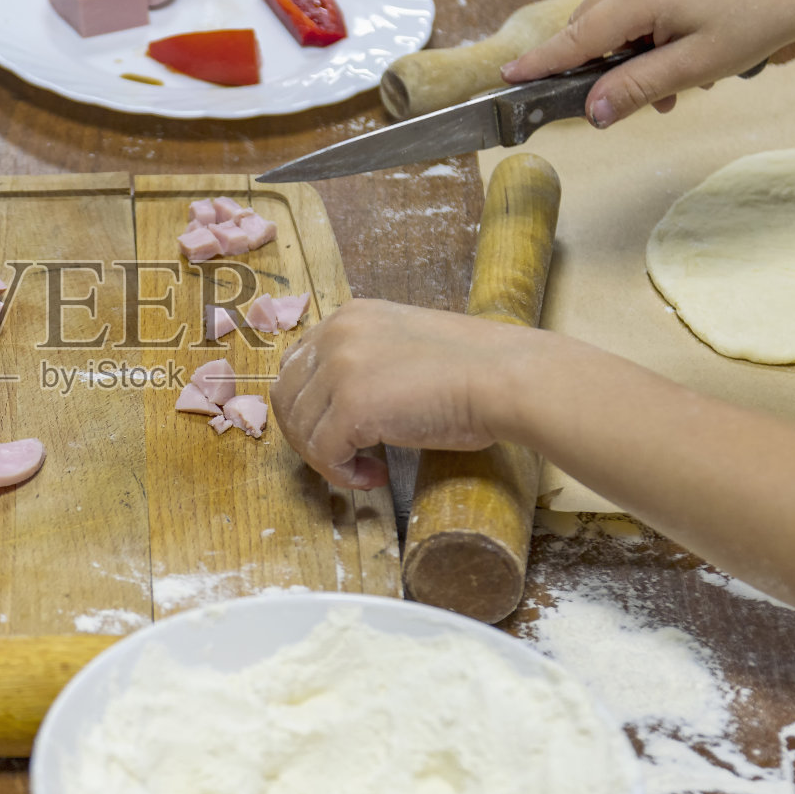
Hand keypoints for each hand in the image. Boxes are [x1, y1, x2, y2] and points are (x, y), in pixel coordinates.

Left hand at [272, 300, 540, 488]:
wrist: (508, 378)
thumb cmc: (475, 371)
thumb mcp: (404, 347)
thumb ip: (367, 363)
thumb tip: (336, 406)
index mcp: (350, 317)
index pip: (297, 366)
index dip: (310, 407)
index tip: (339, 431)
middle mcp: (337, 335)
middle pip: (287, 396)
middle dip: (308, 435)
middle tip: (342, 457)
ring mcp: (340, 369)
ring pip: (301, 429)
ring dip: (327, 459)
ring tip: (366, 469)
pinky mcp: (351, 407)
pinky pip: (323, 455)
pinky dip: (341, 474)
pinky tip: (374, 476)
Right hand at [500, 0, 794, 127]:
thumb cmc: (757, 23)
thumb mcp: (695, 68)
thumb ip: (637, 89)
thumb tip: (593, 113)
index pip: (577, 37)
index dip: (541, 62)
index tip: (508, 79)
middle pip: (588, 28)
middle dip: (599, 69)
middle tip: (624, 105)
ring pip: (608, 19)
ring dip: (624, 57)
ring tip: (668, 88)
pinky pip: (630, 4)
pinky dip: (639, 37)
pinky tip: (671, 59)